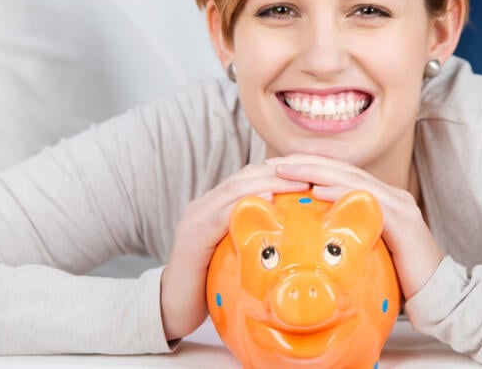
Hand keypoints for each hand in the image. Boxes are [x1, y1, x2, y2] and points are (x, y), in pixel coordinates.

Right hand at [160, 164, 309, 341]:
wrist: (172, 307)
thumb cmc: (208, 283)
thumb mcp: (235, 252)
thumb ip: (252, 236)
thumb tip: (291, 233)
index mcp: (213, 205)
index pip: (247, 177)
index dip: (277, 173)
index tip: (307, 174)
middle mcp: (202, 205)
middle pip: (243, 177)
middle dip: (278, 173)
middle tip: (309, 175)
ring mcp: (195, 218)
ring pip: (234, 189)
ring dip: (269, 183)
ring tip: (297, 184)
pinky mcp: (193, 236)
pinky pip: (221, 214)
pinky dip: (245, 204)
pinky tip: (268, 201)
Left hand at [266, 154, 442, 299]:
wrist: (440, 295)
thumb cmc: (402, 279)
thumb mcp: (368, 253)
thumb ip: (349, 239)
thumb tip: (315, 241)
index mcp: (383, 200)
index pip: (342, 176)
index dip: (311, 168)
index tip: (280, 167)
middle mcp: (392, 196)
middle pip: (344, 170)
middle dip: (307, 162)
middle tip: (275, 161)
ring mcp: (400, 205)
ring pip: (352, 179)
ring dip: (316, 171)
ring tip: (287, 169)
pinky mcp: (403, 220)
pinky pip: (368, 200)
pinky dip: (341, 191)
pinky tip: (318, 189)